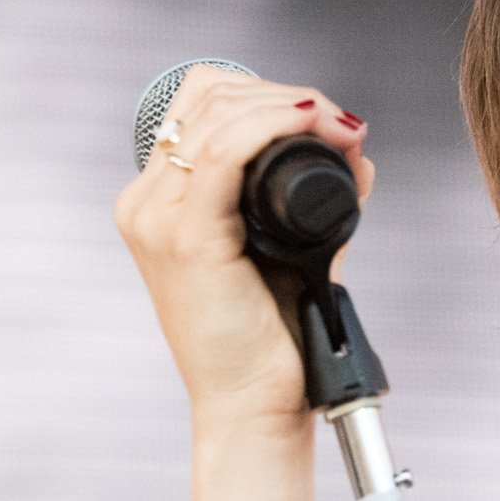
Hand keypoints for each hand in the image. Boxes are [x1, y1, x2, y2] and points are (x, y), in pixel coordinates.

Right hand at [114, 69, 371, 431]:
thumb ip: (317, 199)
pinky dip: (272, 126)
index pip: (199, 105)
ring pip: (217, 116)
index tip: (320, 116)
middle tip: (341, 122)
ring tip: (341, 127)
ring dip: (288, 106)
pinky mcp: (185, 238)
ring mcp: (157, 219)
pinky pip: (224, 154)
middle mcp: (146, 204)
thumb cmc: (269, 341)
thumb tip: (354, 146)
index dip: (260, 92)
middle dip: (281, 95)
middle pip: (206, 97)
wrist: (254, 408)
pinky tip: (313, 126)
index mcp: (158, 203)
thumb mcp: (292, 250)